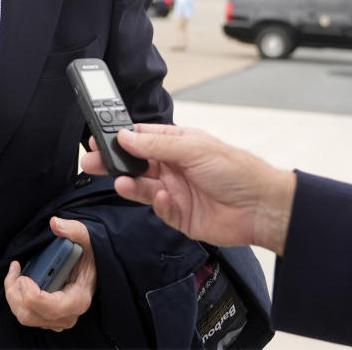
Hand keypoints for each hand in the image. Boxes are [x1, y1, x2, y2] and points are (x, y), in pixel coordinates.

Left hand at [3, 217, 96, 331]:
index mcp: (79, 299)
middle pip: (31, 316)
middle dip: (15, 293)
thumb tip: (54, 223)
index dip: (32, 295)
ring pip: (25, 317)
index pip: (51, 309)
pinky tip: (20, 280)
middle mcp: (68, 315)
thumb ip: (72, 229)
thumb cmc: (87, 254)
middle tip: (15, 270)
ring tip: (15, 272)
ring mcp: (58, 320)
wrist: (91, 266)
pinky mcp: (48, 319)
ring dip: (13, 295)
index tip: (23, 276)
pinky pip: (25, 315)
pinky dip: (17, 298)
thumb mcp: (85, 238)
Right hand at [81, 125, 295, 255]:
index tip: (99, 138)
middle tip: (91, 162)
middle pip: (134, 162)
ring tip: (120, 182)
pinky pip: (157, 208)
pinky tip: (161, 198)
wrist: (260, 208)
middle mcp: (173, 166)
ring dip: (129, 183)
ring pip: (141, 185)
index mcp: (177, 144)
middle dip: (113, 162)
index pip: (141, 138)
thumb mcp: (193, 148)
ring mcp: (174, 190)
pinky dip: (156, 203)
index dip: (120, 138)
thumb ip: (156, 146)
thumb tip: (126, 137)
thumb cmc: (236, 170)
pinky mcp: (178, 214)